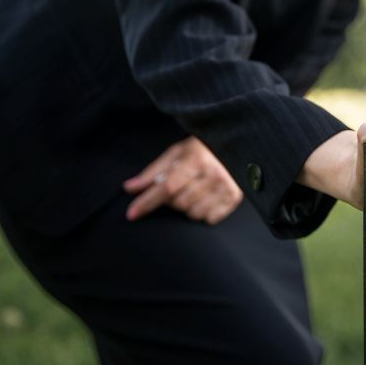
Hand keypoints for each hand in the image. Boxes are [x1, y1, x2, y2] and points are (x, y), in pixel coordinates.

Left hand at [122, 136, 243, 224]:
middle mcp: (213, 174)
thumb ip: (153, 172)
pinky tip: (207, 197)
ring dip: (187, 206)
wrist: (236, 146)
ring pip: (192, 213)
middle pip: (178, 203)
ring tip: (195, 189)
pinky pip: (208, 218)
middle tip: (180, 185)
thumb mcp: (177, 153)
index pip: (167, 187)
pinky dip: (203, 211)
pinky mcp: (235, 198)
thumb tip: (129, 188)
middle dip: (172, 198)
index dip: (147, 201)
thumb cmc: (203, 149)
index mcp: (196, 159)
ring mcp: (226, 187)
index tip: (132, 214)